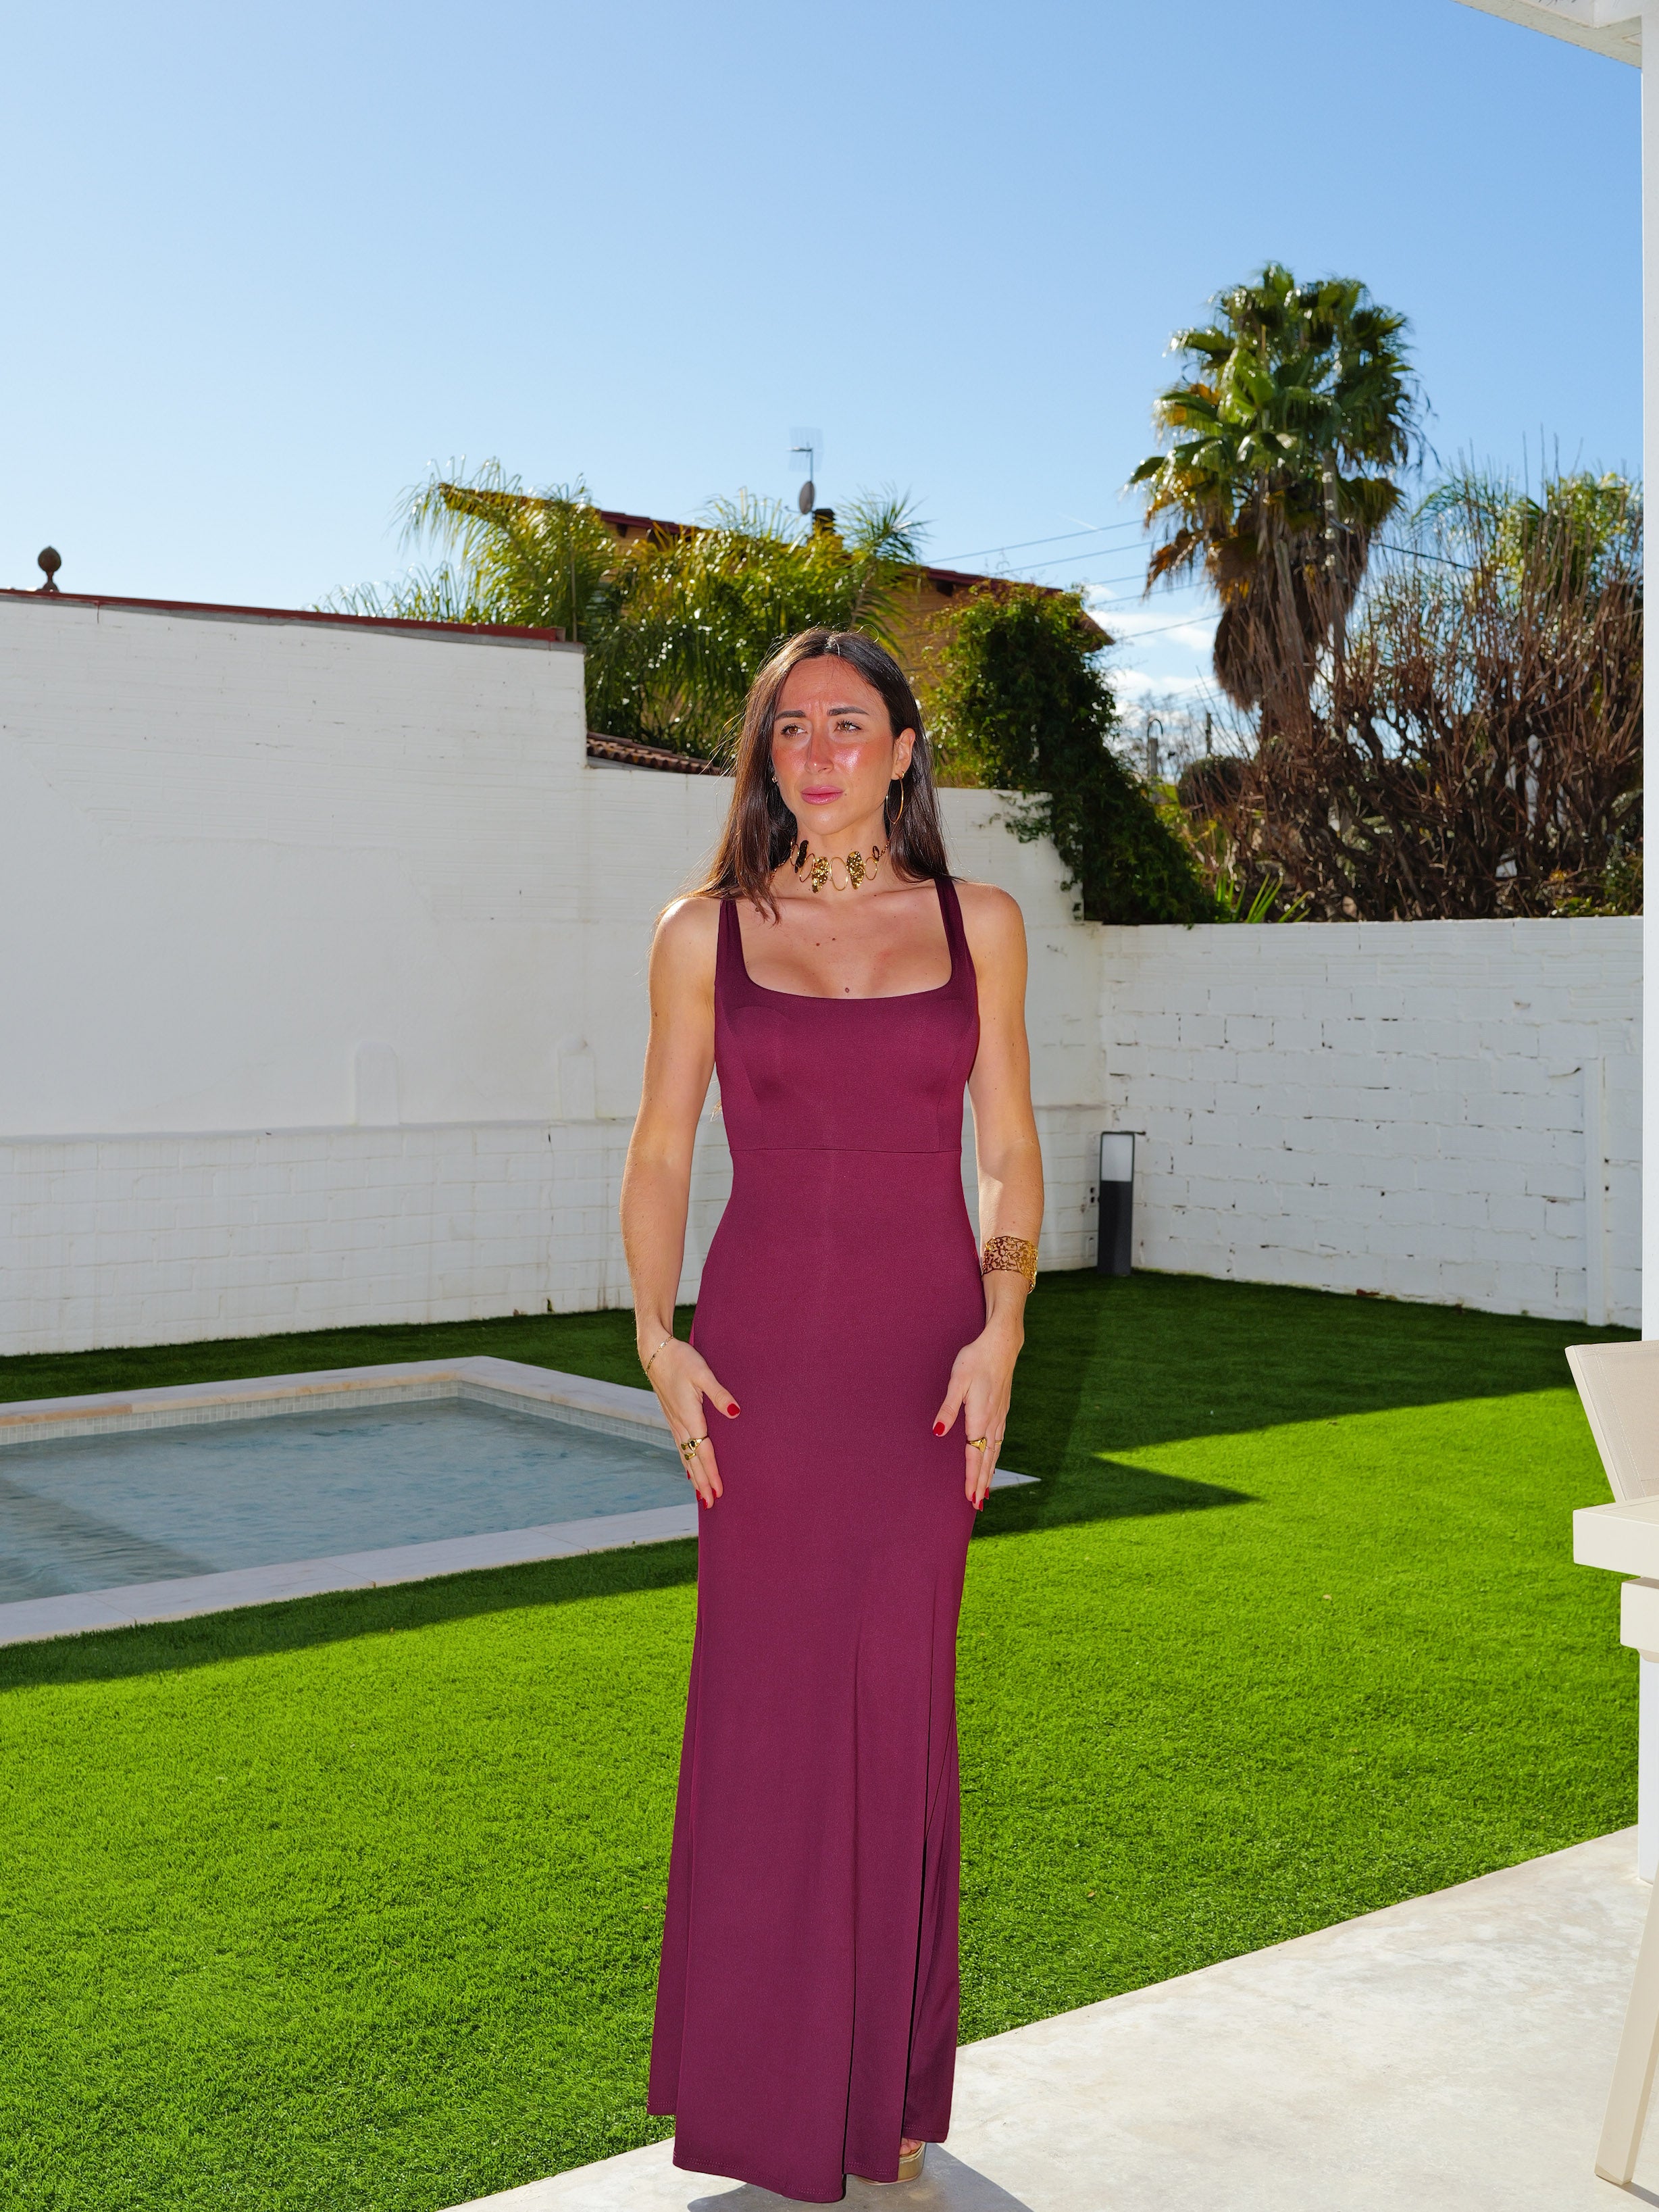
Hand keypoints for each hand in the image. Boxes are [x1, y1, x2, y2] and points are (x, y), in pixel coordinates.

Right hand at [643, 1336, 738, 1507]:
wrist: (655, 1351)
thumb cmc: (681, 1359)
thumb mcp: (702, 1373)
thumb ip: (719, 1394)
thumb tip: (735, 1412)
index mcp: (690, 1417)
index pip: (704, 1452)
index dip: (712, 1473)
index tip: (719, 1492)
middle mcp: (680, 1424)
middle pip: (693, 1460)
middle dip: (703, 1482)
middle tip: (711, 1504)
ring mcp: (674, 1422)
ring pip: (685, 1456)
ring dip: (694, 1475)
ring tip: (701, 1494)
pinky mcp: (672, 1417)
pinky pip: (680, 1446)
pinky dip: (685, 1461)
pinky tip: (688, 1468)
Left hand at [931, 1316, 1021, 1510]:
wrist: (1002, 1344)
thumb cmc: (976, 1359)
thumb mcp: (957, 1380)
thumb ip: (947, 1408)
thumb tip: (937, 1433)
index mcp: (979, 1417)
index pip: (974, 1454)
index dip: (971, 1477)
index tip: (970, 1498)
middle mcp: (992, 1421)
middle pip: (986, 1459)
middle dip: (981, 1482)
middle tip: (977, 1505)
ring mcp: (999, 1416)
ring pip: (995, 1451)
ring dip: (989, 1473)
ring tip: (985, 1492)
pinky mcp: (1003, 1410)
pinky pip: (1000, 1441)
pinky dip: (996, 1456)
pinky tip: (994, 1461)